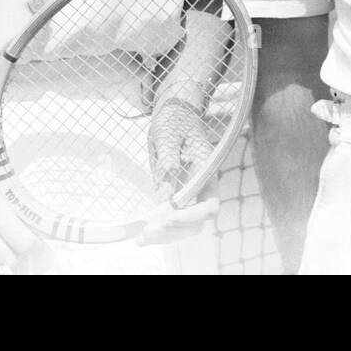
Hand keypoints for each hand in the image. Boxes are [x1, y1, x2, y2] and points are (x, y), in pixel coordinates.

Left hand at [143, 96, 219, 246]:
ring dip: (166, 236)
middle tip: (148, 231)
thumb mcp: (169, 134)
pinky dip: (160, 229)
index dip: (190, 216)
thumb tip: (165, 196)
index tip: (167, 218)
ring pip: (186, 225)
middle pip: (198, 221)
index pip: (209, 204)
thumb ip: (168, 161)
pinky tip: (142, 236)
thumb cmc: (174, 118)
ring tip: (141, 240)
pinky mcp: (177, 195)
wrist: (174, 111)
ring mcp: (190, 192)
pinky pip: (173, 219)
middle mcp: (203, 185)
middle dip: (175, 230)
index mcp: (207, 170)